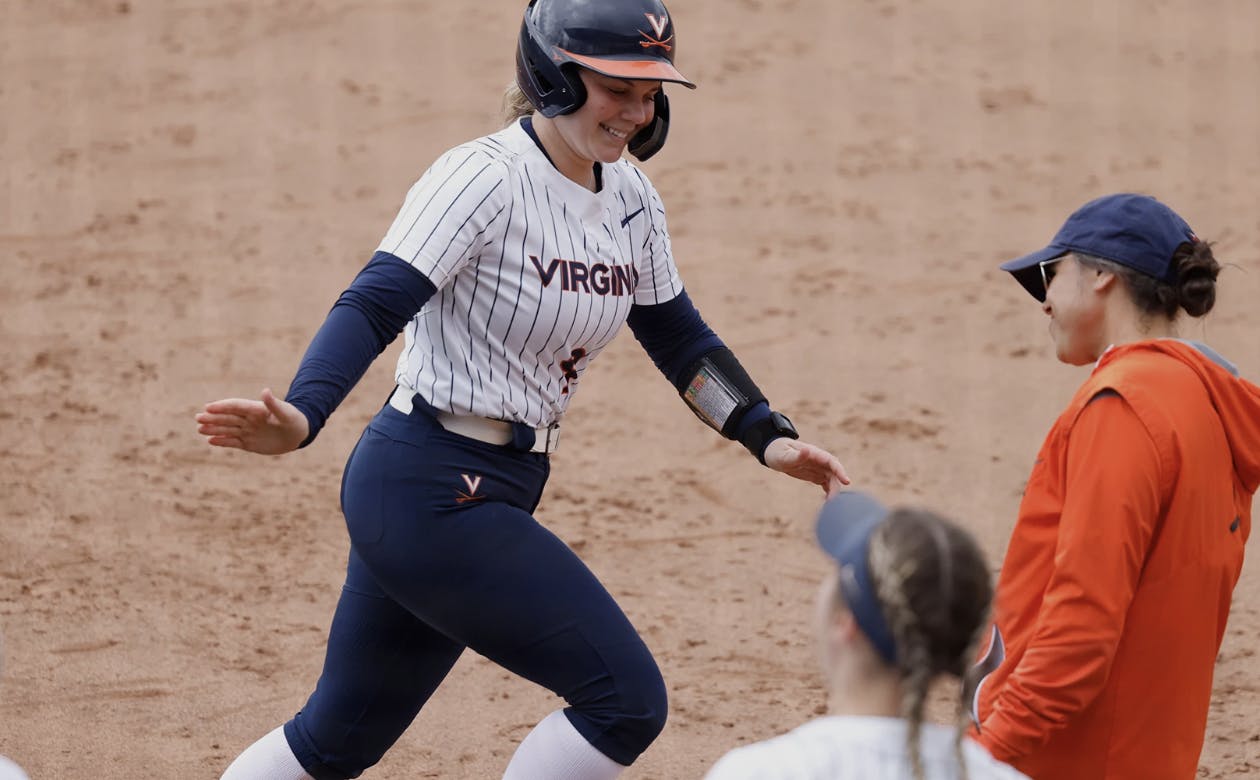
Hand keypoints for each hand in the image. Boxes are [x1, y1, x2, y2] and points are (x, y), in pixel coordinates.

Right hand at [195, 388, 309, 454]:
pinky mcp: (249, 443)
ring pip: (227, 430)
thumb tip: (265, 391)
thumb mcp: (286, 413)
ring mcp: (248, 431)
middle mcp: (249, 420)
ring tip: (199, 429)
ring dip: (214, 429)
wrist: (298, 434)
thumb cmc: (294, 420)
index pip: (236, 406)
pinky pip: (233, 442)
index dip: (222, 406)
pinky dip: (222, 442)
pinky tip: (210, 441)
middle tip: (197, 418)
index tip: (208, 407)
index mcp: (256, 409)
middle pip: (228, 418)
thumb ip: (273, 404)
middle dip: (213, 418)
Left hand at [763, 437, 850, 496]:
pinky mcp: (815, 475)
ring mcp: (818, 468)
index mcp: (814, 453)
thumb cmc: (778, 452)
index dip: (840, 471)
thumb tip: (808, 451)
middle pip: (833, 473)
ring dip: (833, 490)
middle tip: (833, 501)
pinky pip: (826, 483)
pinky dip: (829, 492)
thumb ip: (796, 455)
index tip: (846, 482)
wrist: (774, 452)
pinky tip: (828, 502)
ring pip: (832, 479)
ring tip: (830, 504)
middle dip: (836, 486)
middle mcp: (819, 460)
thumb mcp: (784, 455)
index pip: (831, 461)